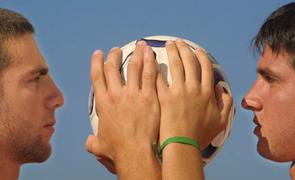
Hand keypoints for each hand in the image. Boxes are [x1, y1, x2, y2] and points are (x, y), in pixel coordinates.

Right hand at [85, 41, 159, 173]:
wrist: (135, 152)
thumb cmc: (118, 149)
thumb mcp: (99, 145)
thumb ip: (92, 141)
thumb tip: (89, 142)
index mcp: (102, 102)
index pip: (97, 75)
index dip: (97, 62)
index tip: (99, 53)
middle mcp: (116, 94)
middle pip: (113, 68)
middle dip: (114, 55)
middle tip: (117, 49)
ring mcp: (133, 94)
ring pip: (134, 66)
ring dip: (136, 54)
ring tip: (139, 45)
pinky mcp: (149, 97)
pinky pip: (150, 74)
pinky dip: (150, 62)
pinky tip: (152, 55)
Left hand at [157, 40, 232, 148]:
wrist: (183, 145)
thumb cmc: (201, 135)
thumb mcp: (222, 121)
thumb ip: (226, 102)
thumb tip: (220, 87)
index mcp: (207, 91)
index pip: (205, 67)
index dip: (201, 56)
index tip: (197, 50)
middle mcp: (194, 88)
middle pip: (190, 61)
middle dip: (184, 49)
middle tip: (179, 42)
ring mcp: (178, 91)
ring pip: (176, 64)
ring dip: (172, 52)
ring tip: (168, 44)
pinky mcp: (164, 97)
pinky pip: (160, 78)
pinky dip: (156, 67)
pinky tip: (152, 59)